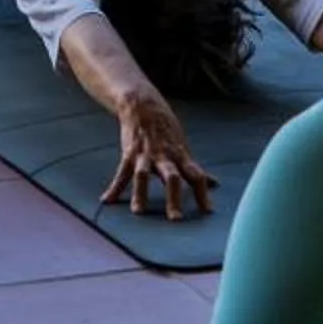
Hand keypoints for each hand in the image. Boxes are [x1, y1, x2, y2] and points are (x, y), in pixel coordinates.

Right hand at [102, 91, 214, 219]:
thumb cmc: (166, 129)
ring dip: (140, 193)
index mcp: (181, 157)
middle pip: (172, 178)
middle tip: (175, 219)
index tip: (208, 212)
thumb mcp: (184, 148)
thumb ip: (195, 170)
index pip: (196, 176)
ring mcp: (146, 155)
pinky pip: (121, 173)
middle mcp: (165, 157)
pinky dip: (115, 187)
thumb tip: (215, 184)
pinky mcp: (129, 153)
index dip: (203, 193)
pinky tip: (107, 200)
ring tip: (138, 212)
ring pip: (143, 176)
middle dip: (173, 198)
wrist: (143, 104)